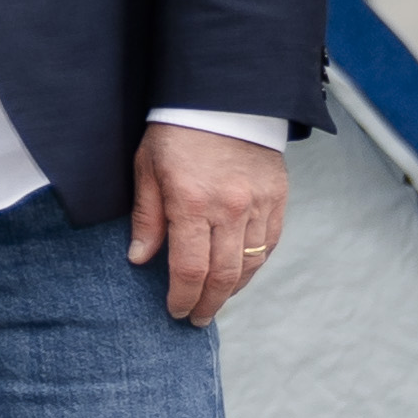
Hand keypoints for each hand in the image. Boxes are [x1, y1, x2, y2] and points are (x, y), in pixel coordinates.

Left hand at [132, 125, 289, 326]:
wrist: (224, 98)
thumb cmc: (176, 132)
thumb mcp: (147, 169)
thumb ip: (146, 217)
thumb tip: (140, 259)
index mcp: (192, 203)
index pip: (190, 268)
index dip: (183, 297)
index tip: (175, 311)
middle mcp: (230, 208)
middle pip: (224, 274)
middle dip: (209, 303)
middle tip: (197, 319)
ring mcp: (259, 204)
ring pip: (251, 263)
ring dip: (233, 289)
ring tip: (216, 301)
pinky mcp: (278, 197)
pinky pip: (270, 242)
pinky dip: (256, 264)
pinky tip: (240, 273)